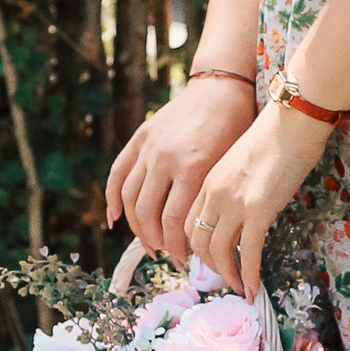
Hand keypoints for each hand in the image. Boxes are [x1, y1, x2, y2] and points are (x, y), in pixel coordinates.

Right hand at [106, 82, 255, 266]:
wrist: (221, 89)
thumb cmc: (236, 131)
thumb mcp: (229, 167)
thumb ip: (209, 199)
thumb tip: (199, 239)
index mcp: (193, 167)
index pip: (173, 221)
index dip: (177, 247)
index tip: (184, 261)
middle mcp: (165, 158)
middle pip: (148, 214)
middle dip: (157, 241)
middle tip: (168, 254)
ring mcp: (149, 147)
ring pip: (130, 198)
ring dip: (136, 227)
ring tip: (150, 243)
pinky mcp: (140, 138)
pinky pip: (118, 174)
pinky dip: (113, 199)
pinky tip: (114, 220)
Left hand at [186, 100, 331, 295]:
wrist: (293, 119)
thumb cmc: (276, 135)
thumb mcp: (241, 161)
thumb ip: (234, 185)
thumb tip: (243, 209)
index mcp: (207, 180)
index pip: (188, 223)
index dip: (195, 247)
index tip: (208, 259)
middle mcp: (214, 193)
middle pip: (198, 241)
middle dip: (209, 265)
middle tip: (224, 277)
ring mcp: (235, 203)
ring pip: (218, 252)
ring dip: (227, 274)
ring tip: (237, 286)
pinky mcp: (259, 210)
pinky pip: (248, 253)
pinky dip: (247, 275)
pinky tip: (252, 289)